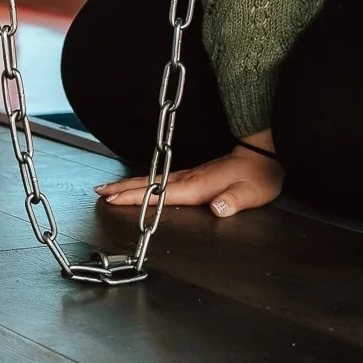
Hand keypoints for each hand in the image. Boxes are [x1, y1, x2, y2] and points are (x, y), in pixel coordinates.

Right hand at [95, 141, 283, 217]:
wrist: (263, 153)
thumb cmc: (258, 175)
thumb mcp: (251, 193)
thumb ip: (233, 202)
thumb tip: (218, 209)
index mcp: (198, 186)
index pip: (161, 193)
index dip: (136, 198)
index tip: (113, 200)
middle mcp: (189, 178)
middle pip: (148, 184)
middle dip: (122, 189)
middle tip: (99, 193)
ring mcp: (189, 174)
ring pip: (151, 180)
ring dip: (127, 184)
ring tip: (108, 188)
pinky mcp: (193, 174)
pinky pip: (160, 178)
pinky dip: (142, 182)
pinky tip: (137, 185)